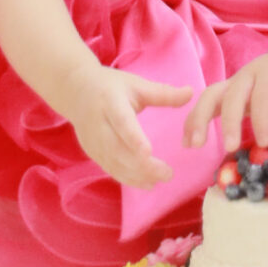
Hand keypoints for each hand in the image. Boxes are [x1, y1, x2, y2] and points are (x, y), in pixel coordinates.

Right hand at [65, 67, 192, 187]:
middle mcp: (99, 124)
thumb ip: (163, 93)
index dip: (134, 138)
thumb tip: (191, 93)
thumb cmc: (111, 86)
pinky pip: (110, 168)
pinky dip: (127, 178)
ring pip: (114, 163)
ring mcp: (93, 141)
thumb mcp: (136, 84)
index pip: (122, 122)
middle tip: (167, 173)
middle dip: (141, 165)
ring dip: (136, 175)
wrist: (76, 90)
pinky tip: (145, 183)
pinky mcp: (92, 152)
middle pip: (118, 149)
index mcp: (110, 102)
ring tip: (160, 180)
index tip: (149, 152)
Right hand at [184, 44, 267, 152]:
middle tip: (229, 147)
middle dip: (229, 121)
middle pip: (232, 94)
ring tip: (193, 144)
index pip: (262, 96)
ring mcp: (232, 83)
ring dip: (200, 119)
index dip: (262, 120)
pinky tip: (187, 141)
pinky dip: (193, 120)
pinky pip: (206, 102)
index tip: (264, 143)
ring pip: (210, 95)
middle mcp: (247, 75)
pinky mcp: (225, 92)